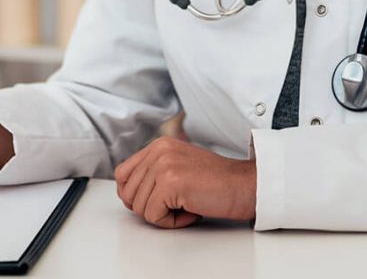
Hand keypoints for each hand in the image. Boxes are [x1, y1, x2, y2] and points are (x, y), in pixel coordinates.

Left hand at [113, 137, 256, 228]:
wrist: (245, 186)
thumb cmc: (216, 183)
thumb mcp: (178, 167)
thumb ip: (153, 173)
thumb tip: (127, 194)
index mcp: (158, 144)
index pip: (122, 174)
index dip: (133, 194)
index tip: (153, 201)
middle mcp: (158, 150)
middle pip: (128, 193)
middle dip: (149, 207)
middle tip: (176, 205)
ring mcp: (164, 165)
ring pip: (140, 207)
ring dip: (163, 216)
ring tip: (187, 205)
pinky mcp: (170, 183)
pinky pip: (154, 216)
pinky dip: (172, 222)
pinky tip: (191, 211)